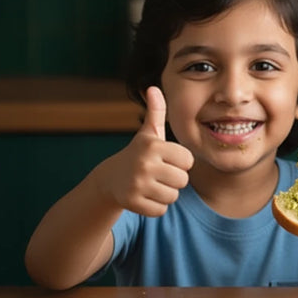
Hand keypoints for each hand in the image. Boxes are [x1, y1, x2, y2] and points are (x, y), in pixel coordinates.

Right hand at [96, 86, 194, 215]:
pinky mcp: (131, 202)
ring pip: (173, 196)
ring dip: (165, 193)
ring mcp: (137, 184)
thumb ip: (156, 112)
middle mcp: (144, 163)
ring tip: (151, 184)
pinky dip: (155, 206)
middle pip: (183, 180)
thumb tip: (153, 87)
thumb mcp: (148, 134)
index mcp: (153, 146)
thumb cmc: (138, 154)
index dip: (180, 162)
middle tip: (158, 174)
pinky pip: (161, 210)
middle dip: (174, 179)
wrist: (109, 179)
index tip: (166, 160)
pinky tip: (144, 196)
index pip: (188, 161)